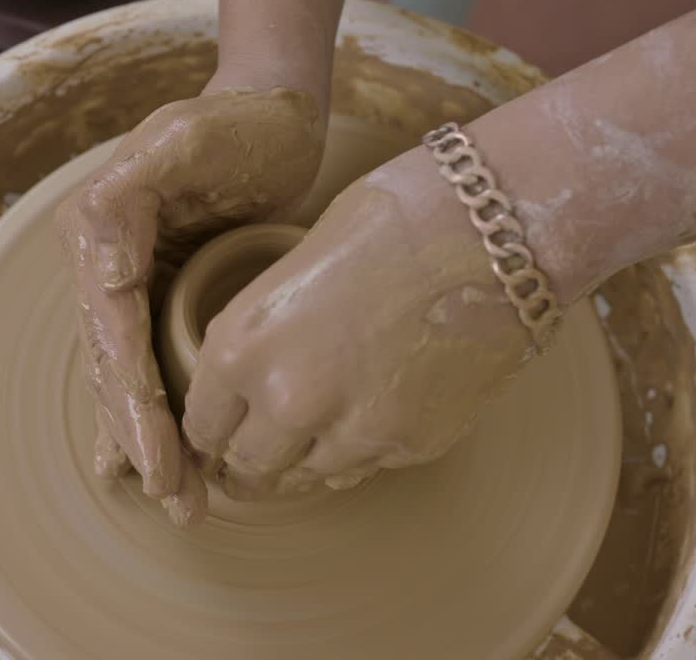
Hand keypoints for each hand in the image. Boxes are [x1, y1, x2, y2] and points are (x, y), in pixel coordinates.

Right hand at [57, 85, 325, 523]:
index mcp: (98, 229)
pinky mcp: (167, 292)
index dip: (131, 403)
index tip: (159, 461)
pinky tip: (159, 464)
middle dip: (141, 440)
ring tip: (176, 503)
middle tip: (175, 503)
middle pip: (114, 368)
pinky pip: (155, 364)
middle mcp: (104, 260)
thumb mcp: (189, 135)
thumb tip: (100, 267)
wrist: (275, 108)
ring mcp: (133, 280)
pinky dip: (158, 415)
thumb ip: (136, 188)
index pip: (111, 335)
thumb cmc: (241, 117)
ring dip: (148, 441)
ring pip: (131, 377)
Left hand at [181, 148, 539, 497]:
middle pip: (247, 468)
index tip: (221, 432)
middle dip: (250, 460)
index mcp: (242, 345)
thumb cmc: (393, 217)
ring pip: (307, 478)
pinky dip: (365, 448)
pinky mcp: (414, 445)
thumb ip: (265, 334)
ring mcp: (355, 431)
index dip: (210, 430)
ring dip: (305, 460)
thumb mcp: (297, 264)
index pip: (201, 426)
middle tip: (259, 451)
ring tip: (320, 428)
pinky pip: (368, 465)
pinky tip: (379, 405)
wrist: (494, 226)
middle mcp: (288, 400)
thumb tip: (253, 375)